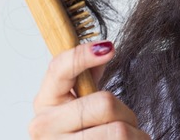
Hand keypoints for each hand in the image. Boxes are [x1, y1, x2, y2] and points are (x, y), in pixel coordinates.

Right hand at [29, 41, 149, 138]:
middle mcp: (45, 125)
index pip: (60, 69)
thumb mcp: (78, 103)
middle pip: (105, 103)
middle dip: (127, 113)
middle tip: (126, 122)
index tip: (109, 48)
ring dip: (134, 134)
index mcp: (45, 101)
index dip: (83, 55)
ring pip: (118, 131)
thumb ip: (87, 77)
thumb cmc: (78, 133)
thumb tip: (104, 47)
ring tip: (126, 139)